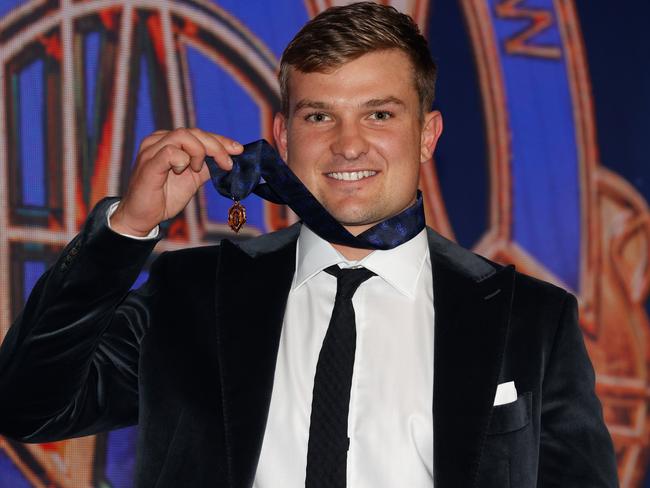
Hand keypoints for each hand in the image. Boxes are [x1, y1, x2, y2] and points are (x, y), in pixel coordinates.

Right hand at [111, 128, 242, 236]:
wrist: (142, 216)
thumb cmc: (164, 197)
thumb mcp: (192, 179)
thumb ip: (207, 167)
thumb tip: (228, 159)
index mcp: (170, 142)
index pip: (199, 134)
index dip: (220, 140)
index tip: (238, 149)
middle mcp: (159, 141)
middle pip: (194, 132)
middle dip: (216, 146)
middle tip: (227, 164)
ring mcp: (152, 150)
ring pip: (183, 136)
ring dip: (199, 152)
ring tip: (197, 170)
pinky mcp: (148, 163)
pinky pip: (170, 151)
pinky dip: (182, 160)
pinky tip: (182, 171)